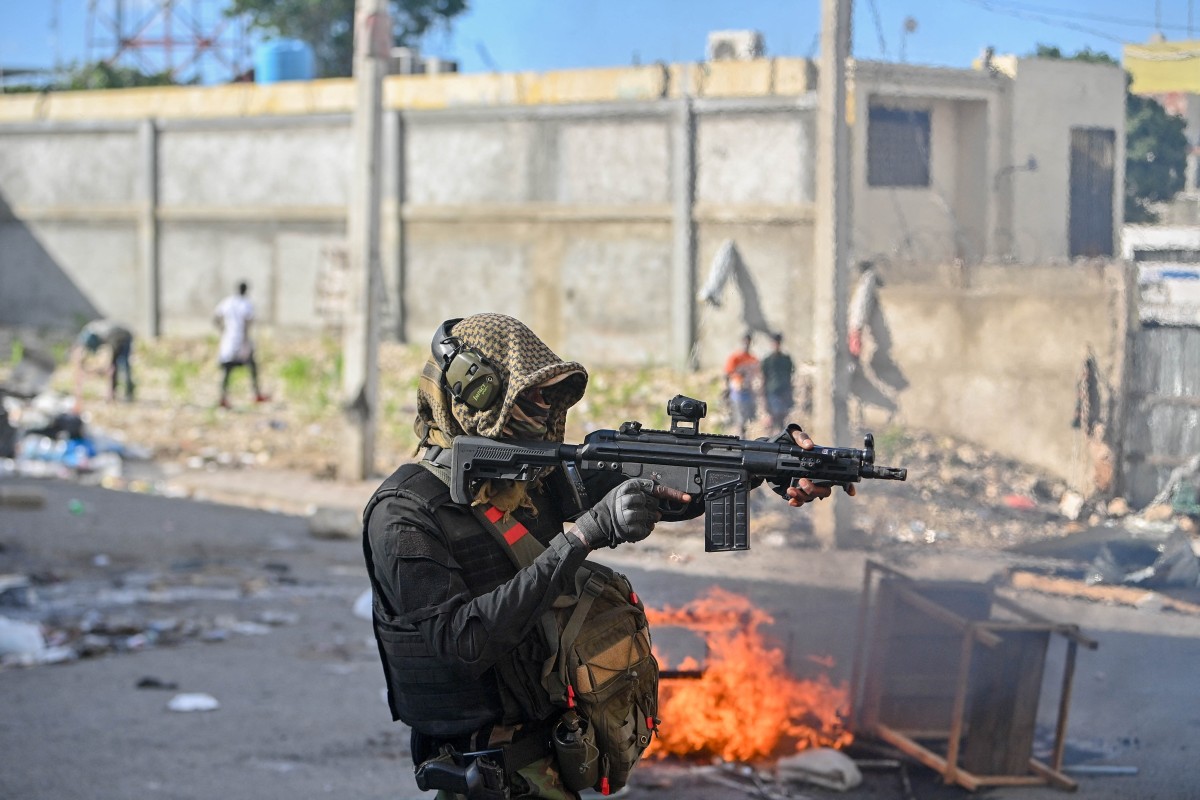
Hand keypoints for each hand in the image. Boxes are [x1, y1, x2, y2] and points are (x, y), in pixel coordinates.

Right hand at [572, 478, 691, 548]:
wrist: (598, 523)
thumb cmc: (612, 506)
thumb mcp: (624, 492)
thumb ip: (642, 491)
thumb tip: (661, 498)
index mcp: (630, 487)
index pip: (657, 489)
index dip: (674, 494)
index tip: (687, 498)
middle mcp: (630, 499)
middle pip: (655, 504)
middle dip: (652, 509)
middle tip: (639, 511)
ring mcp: (630, 515)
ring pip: (653, 517)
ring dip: (648, 520)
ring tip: (635, 520)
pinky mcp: (631, 528)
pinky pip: (648, 530)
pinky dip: (645, 530)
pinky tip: (635, 528)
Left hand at [774, 426, 855, 506]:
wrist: (775, 453)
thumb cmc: (791, 444)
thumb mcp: (795, 437)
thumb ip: (802, 438)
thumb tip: (809, 445)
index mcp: (822, 465)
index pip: (839, 476)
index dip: (848, 485)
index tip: (851, 492)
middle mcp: (818, 478)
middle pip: (824, 490)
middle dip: (814, 489)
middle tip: (803, 481)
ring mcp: (809, 485)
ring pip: (812, 497)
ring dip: (802, 495)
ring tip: (791, 489)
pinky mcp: (798, 491)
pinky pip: (801, 501)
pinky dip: (797, 502)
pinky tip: (791, 500)